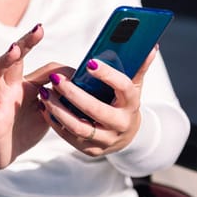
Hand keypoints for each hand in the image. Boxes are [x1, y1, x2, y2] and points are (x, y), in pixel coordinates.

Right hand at [0, 24, 64, 175]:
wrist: (8, 152)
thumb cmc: (27, 127)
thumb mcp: (48, 109)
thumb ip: (60, 94)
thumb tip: (78, 78)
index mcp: (24, 83)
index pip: (32, 62)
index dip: (41, 53)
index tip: (47, 38)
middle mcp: (9, 86)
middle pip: (12, 60)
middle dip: (23, 43)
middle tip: (36, 31)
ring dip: (3, 61)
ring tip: (14, 51)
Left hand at [38, 45, 158, 156]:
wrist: (126, 137)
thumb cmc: (124, 104)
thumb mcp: (134, 87)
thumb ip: (138, 67)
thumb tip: (151, 46)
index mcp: (132, 104)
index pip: (123, 88)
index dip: (107, 75)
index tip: (89, 63)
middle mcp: (121, 124)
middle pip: (95, 110)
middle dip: (73, 94)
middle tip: (56, 79)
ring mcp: (106, 140)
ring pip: (78, 127)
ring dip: (58, 110)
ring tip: (45, 93)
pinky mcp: (92, 150)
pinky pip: (70, 137)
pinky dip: (55, 122)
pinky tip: (45, 108)